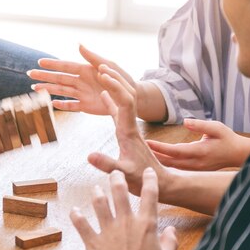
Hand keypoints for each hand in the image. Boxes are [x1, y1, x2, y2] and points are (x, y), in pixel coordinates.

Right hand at [28, 44, 137, 114]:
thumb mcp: (108, 65)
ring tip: (34, 88)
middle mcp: (80, 81)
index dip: (53, 64)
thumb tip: (78, 44)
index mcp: (85, 70)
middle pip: (59, 78)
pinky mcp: (85, 106)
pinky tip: (52, 104)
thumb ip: (92, 57)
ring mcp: (82, 94)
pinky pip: (71, 106)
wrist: (131, 96)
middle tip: (30, 74)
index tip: (40, 62)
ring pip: (61, 91)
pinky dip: (62, 105)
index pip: (65, 66)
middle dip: (44, 76)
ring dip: (48, 90)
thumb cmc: (121, 78)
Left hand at [70, 168, 177, 249]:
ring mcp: (108, 232)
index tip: (148, 171)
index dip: (150, 181)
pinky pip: (82, 225)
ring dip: (97, 193)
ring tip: (95, 188)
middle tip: (115, 172)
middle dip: (117, 179)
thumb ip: (170, 242)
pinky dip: (77, 217)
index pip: (150, 196)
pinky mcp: (93, 243)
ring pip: (100, 204)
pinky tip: (74, 211)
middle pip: (120, 193)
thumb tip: (172, 230)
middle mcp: (126, 223)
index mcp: (147, 225)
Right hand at [88, 67, 166, 195]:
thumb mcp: (123, 173)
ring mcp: (128, 129)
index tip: (103, 75)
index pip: (125, 102)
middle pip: (124, 95)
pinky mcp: (126, 134)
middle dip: (113, 79)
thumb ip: (107, 164)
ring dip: (112, 86)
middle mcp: (129, 126)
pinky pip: (117, 112)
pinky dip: (110, 101)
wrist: (160, 184)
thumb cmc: (141, 180)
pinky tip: (104, 96)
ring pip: (121, 101)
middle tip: (99, 65)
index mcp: (128, 131)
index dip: (115, 87)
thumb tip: (89, 155)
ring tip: (100, 73)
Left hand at [146, 119, 249, 170]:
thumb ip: (201, 125)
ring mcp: (191, 168)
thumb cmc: (228, 139)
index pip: (174, 151)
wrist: (238, 155)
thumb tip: (186, 121)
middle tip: (132, 149)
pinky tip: (149, 159)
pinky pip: (172, 167)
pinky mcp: (191, 170)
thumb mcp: (217, 128)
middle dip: (150, 156)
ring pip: (168, 166)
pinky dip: (161, 163)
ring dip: (154, 160)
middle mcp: (193, 163)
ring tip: (137, 153)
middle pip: (166, 161)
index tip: (145, 142)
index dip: (159, 148)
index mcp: (198, 152)